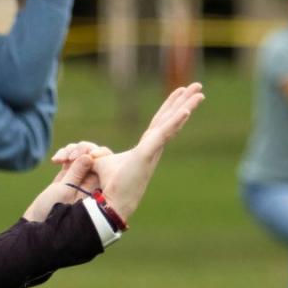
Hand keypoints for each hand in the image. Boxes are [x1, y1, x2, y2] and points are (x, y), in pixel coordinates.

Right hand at [23, 146, 103, 221]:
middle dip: (81, 150)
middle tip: (69, 156)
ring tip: (60, 158)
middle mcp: (91, 184)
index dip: (95, 154)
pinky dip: (65, 155)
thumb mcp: (63, 192)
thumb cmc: (50, 212)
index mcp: (96, 190)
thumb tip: (89, 156)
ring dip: (71, 152)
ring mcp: (80, 180)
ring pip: (82, 156)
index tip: (85, 155)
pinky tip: (56, 160)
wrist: (37, 225)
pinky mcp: (68, 177)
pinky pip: (72, 160)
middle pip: (93, 157)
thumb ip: (76, 174)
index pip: (104, 164)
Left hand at [50, 83, 204, 222]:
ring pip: (172, 123)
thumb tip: (88, 153)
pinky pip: (164, 133)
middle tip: (198, 86)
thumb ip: (97, 155)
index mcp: (146, 147)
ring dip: (186, 106)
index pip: (160, 121)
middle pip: (171, 118)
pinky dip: (175, 121)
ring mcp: (153, 150)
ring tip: (200, 92)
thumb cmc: (110, 185)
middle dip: (184, 101)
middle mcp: (154, 147)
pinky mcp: (147, 154)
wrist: (113, 201)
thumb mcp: (102, 163)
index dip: (170, 106)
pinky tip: (185, 110)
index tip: (180, 92)